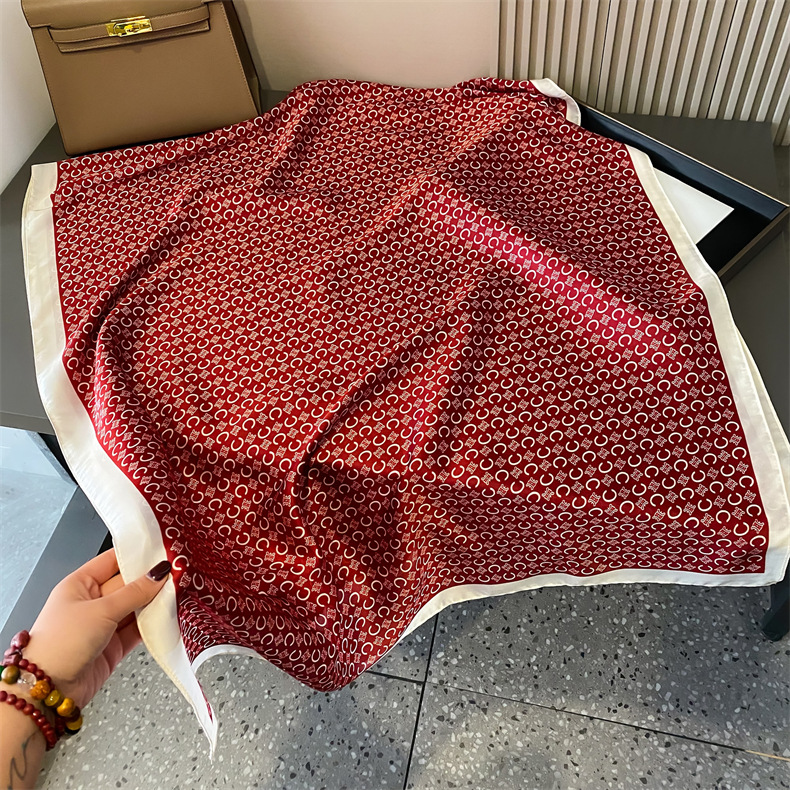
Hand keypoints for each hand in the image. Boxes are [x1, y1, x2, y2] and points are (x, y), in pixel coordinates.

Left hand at [21, 548, 169, 709]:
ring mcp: (103, 625)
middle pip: (128, 585)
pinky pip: (137, 630)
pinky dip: (152, 626)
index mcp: (80, 584)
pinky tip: (168, 618)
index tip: (162, 549)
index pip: (112, 561)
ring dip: (154, 604)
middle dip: (151, 581)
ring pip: (135, 608)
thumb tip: (159, 572)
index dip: (136, 554)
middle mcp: (91, 603)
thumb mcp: (101, 610)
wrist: (48, 690)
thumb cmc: (61, 642)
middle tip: (179, 574)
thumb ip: (134, 592)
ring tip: (180, 594)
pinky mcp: (113, 646)